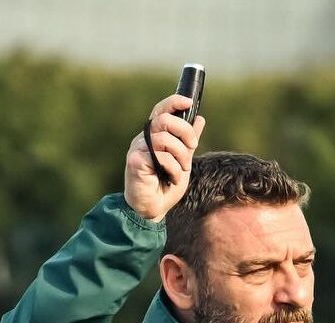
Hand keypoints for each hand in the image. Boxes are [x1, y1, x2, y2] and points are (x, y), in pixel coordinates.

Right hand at [124, 93, 205, 221]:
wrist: (153, 208)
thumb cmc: (165, 184)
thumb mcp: (183, 160)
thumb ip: (189, 141)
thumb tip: (199, 118)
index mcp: (154, 135)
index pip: (161, 110)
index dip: (174, 102)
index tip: (189, 102)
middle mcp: (144, 138)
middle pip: (165, 120)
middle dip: (185, 133)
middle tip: (192, 147)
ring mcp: (138, 149)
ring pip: (166, 140)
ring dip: (181, 157)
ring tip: (180, 170)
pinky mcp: (135, 161)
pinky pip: (162, 157)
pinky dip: (173, 170)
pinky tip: (170, 178)